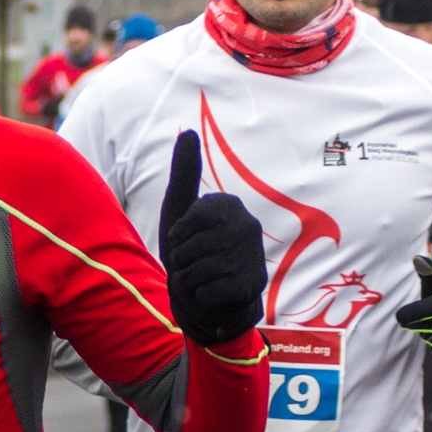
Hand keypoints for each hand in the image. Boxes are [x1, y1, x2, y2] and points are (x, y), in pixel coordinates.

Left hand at [158, 130, 266, 346]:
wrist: (208, 299)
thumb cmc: (190, 251)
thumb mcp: (180, 209)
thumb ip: (184, 172)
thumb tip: (188, 132)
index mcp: (230, 205)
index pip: (186, 220)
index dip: (177, 236)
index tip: (186, 239)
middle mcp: (248, 226)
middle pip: (187, 248)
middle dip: (181, 261)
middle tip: (194, 263)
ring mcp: (253, 255)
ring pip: (195, 271)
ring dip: (189, 280)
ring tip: (202, 278)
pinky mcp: (253, 285)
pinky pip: (205, 291)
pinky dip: (200, 297)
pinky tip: (212, 294)